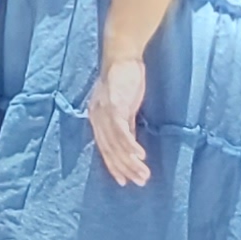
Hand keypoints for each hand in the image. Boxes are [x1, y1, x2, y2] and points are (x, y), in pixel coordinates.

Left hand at [86, 54, 151, 186]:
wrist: (122, 56)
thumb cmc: (124, 80)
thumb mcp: (124, 106)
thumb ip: (126, 124)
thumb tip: (131, 144)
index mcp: (97, 119)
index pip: (104, 148)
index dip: (114, 166)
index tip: (125, 181)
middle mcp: (97, 118)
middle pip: (109, 150)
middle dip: (124, 168)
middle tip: (139, 182)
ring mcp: (104, 112)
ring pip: (115, 144)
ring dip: (130, 161)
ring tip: (143, 174)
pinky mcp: (114, 105)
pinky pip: (122, 130)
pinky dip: (130, 145)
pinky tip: (140, 156)